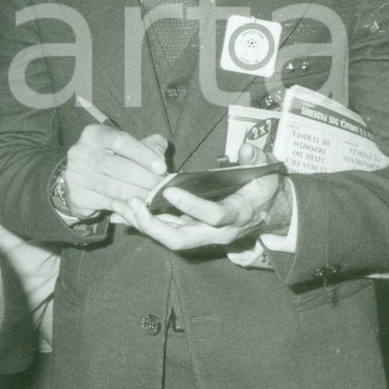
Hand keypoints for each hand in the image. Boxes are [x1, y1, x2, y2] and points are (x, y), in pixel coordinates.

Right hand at [63, 125, 167, 217]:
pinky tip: (139, 206)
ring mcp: (76, 176)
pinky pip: (108, 204)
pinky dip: (127, 206)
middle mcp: (80, 153)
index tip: (162, 167)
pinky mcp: (77, 197)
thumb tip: (159, 156)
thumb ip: (149, 145)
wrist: (80, 178)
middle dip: (146, 179)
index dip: (143, 154)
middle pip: (120, 167)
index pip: (120, 141)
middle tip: (161, 187)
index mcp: (93, 134)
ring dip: (140, 194)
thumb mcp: (128, 146)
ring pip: (115, 188)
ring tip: (154, 197)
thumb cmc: (110, 158)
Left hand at [110, 143, 291, 251]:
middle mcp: (218, 232)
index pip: (214, 216)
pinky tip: (122, 211)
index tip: (170, 190)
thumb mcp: (267, 169)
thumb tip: (246, 150)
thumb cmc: (263, 187)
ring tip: (120, 206)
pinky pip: (165, 232)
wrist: (268, 210)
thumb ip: (257, 158)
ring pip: (169, 238)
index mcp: (238, 214)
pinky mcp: (191, 232)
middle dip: (154, 225)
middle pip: (182, 239)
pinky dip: (144, 223)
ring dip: (143, 224)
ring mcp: (203, 235)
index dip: (192, 206)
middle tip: (133, 204)